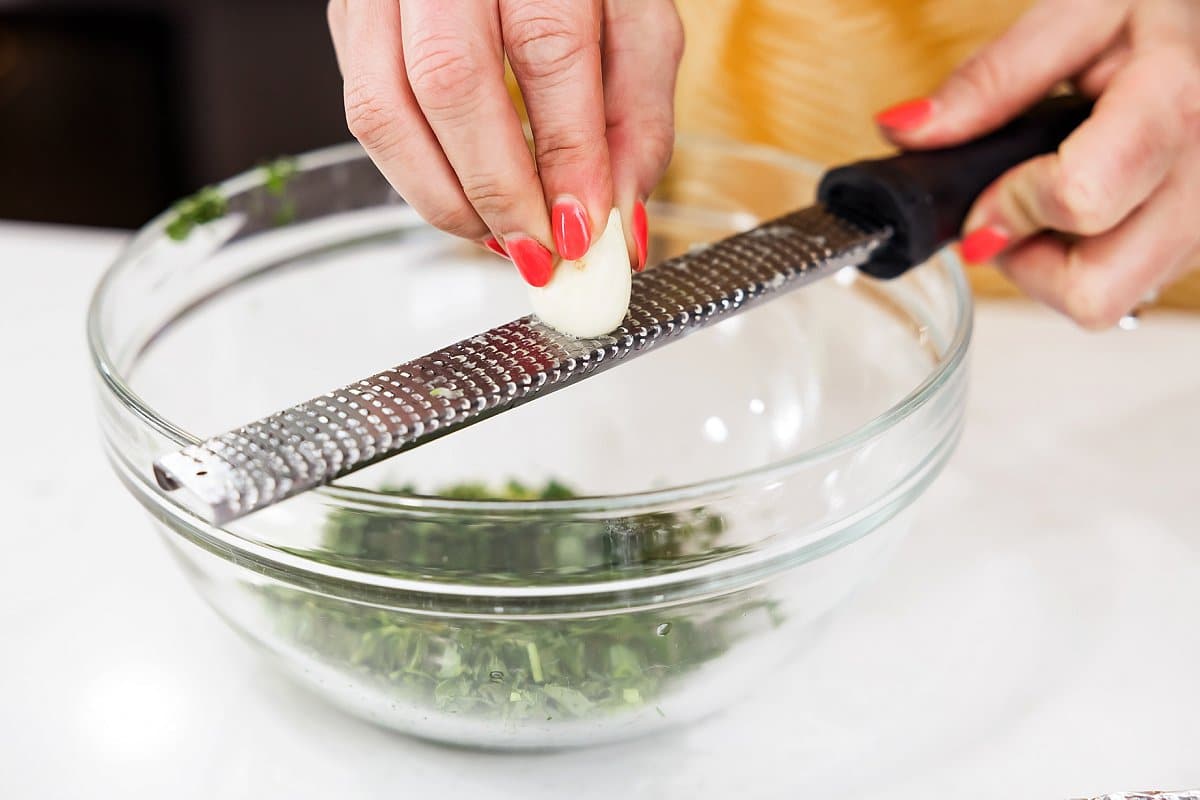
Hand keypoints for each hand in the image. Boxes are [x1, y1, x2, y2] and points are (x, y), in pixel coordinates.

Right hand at [326, 0, 683, 285]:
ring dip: (444, 199)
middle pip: (450, 82)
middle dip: (498, 191)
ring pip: (383, 109)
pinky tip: (465, 200)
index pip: (547, 48)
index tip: (584, 229)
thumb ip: (638, 118)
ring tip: (501, 239)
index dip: (564, 154)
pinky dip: (416, 177)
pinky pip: (365, 113)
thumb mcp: (637, 23)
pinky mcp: (351, 19)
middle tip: (540, 253)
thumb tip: (618, 223)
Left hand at [875, 0, 1199, 328]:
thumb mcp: (1078, 13)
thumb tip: (908, 130)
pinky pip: (1127, 289)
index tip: (982, 192)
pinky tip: (1088, 207)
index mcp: (1172, 105)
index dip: (1008, 207)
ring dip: (1054, 269)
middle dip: (1028, 262)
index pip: (1079, 199)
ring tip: (1049, 201)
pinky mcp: (1196, 245)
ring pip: (1107, 302)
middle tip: (1012, 208)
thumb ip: (991, 78)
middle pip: (1093, 290)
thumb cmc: (1159, 13)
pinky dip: (1087, 263)